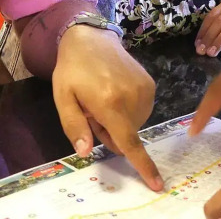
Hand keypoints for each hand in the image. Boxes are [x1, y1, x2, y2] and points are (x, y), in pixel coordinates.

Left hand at [52, 25, 162, 190]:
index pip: (129, 142)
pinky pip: (142, 110)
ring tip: (104, 99)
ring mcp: (144, 89)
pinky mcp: (150, 83)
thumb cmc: (72, 69)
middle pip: (127, 135)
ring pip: (135, 124)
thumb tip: (86, 152)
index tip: (157, 183)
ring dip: (120, 121)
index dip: (143, 165)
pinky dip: (129, 110)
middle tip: (93, 111)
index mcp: (109, 103)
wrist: (91, 37)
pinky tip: (115, 92)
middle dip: (110, 132)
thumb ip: (74, 126)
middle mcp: (132, 98)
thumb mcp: (63, 97)